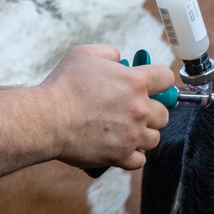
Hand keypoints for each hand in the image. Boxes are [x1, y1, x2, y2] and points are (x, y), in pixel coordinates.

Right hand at [40, 44, 174, 169]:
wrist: (47, 119)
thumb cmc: (63, 86)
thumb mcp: (85, 54)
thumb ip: (109, 53)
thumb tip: (119, 58)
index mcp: (135, 82)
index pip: (166, 79)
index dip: (159, 81)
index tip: (153, 86)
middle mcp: (139, 109)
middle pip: (163, 113)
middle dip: (151, 111)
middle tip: (134, 110)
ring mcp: (132, 135)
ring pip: (154, 138)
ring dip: (144, 134)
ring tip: (127, 130)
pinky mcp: (120, 156)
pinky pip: (140, 160)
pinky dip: (133, 155)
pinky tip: (122, 147)